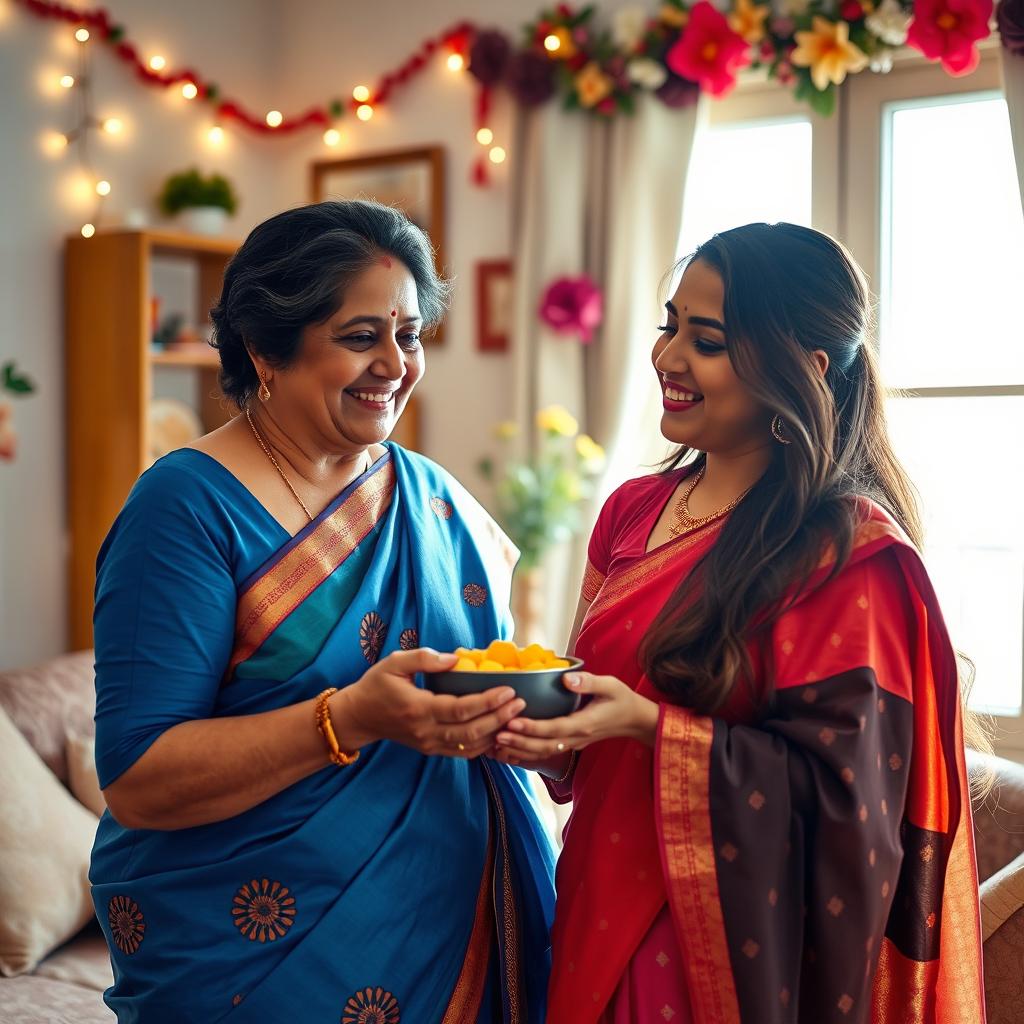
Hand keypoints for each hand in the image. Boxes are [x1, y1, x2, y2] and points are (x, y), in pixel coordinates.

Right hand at [335, 648, 525, 758]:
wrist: (358, 717)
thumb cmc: (376, 685)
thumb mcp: (394, 663)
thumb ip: (424, 658)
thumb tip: (455, 659)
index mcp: (418, 709)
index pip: (460, 709)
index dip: (488, 701)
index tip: (509, 689)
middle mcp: (426, 732)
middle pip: (471, 731)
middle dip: (500, 718)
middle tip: (521, 703)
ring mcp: (429, 745)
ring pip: (470, 745)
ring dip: (496, 733)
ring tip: (516, 717)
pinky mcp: (431, 750)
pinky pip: (463, 752)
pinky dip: (484, 745)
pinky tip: (499, 732)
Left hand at [491, 671, 659, 765]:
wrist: (635, 721)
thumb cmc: (622, 699)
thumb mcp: (610, 685)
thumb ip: (589, 682)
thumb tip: (566, 679)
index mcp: (585, 724)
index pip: (554, 729)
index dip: (532, 727)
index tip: (511, 721)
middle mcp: (576, 738)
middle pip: (543, 746)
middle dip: (518, 741)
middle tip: (495, 734)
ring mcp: (572, 744)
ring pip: (542, 753)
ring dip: (519, 750)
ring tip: (496, 744)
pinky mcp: (569, 744)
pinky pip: (545, 753)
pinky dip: (526, 754)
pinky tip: (508, 750)